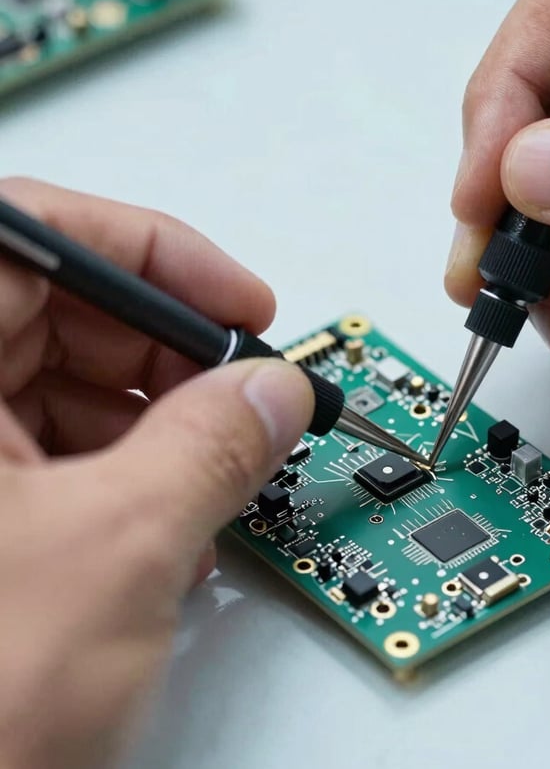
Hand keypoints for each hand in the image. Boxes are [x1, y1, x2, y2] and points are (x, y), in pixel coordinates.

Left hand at [0, 179, 313, 768]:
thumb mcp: (116, 553)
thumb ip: (213, 448)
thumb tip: (274, 393)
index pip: (37, 232)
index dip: (154, 251)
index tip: (237, 299)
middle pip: (55, 311)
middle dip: (165, 351)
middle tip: (243, 390)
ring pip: (56, 387)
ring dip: (151, 421)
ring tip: (215, 468)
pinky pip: (45, 454)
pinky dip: (118, 472)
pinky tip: (165, 516)